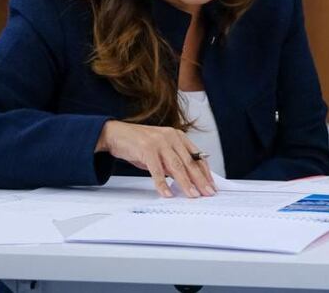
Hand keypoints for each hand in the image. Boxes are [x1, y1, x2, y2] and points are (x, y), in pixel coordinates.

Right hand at [95, 120, 215, 197]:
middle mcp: (171, 137)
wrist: (117, 134)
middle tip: (207, 193)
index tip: (211, 185)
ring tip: (192, 195)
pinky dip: (162, 184)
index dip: (205, 172)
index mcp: (178, 137)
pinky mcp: (147, 149)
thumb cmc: (140, 144)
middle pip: (190, 162)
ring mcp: (159, 142)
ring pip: (176, 166)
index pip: (197, 156)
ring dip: (186, 183)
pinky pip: (157, 170)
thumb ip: (174, 162)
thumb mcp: (161, 151)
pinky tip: (167, 194)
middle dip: (200, 180)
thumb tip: (189, 180)